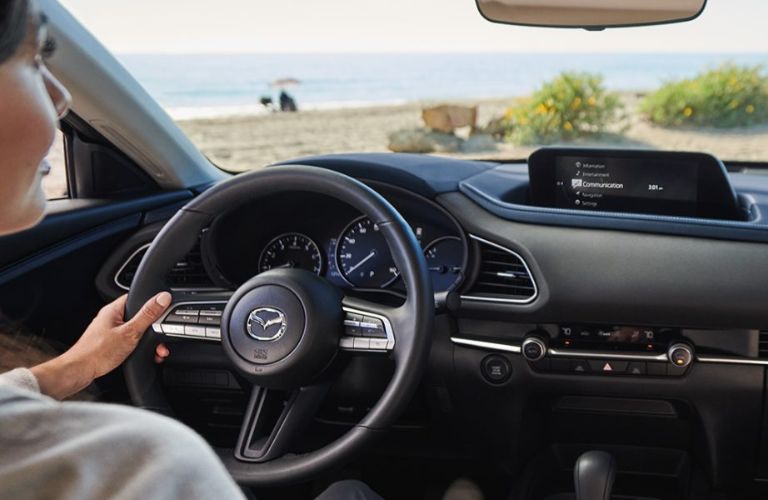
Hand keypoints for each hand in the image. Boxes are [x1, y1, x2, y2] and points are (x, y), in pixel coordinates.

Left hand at [31, 292, 171, 398]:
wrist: (80, 371)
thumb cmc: (97, 352)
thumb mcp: (130, 332)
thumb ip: (147, 315)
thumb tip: (162, 298)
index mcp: (114, 309)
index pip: (138, 297)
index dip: (152, 304)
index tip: (164, 312)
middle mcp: (111, 318)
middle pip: (139, 316)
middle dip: (152, 328)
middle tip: (158, 338)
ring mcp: (110, 331)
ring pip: (136, 330)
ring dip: (146, 340)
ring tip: (153, 350)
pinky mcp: (110, 343)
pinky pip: (130, 340)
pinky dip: (138, 347)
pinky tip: (140, 354)